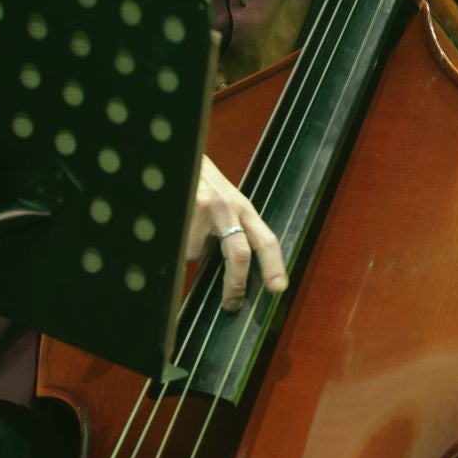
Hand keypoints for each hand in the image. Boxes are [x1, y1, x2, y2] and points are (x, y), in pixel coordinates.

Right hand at [187, 154, 286, 311]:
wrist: (180, 154)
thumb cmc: (204, 182)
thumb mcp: (226, 202)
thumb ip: (233, 230)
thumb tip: (234, 272)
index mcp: (243, 207)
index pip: (266, 239)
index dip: (274, 265)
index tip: (278, 288)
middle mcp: (227, 207)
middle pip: (238, 254)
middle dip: (234, 285)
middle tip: (231, 304)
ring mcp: (204, 210)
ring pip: (198, 253)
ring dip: (192, 251)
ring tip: (187, 230)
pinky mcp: (183, 211)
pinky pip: (181, 246)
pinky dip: (179, 244)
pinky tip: (178, 225)